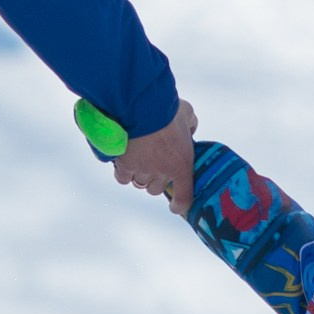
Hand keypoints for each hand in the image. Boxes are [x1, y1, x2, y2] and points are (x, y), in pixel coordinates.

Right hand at [115, 98, 197, 213]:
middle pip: (156, 189)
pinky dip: (123, 171)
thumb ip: (190, 125)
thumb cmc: (166, 109)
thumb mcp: (187, 114)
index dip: (179, 204)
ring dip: (139, 174)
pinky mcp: (125, 166)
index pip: (183, 197)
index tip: (176, 206)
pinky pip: (123, 178)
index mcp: (181, 165)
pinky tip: (124, 161)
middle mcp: (162, 173)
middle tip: (153, 164)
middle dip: (155, 179)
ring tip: (138, 159)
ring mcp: (142, 172)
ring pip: (139, 183)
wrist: (141, 107)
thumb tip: (189, 128)